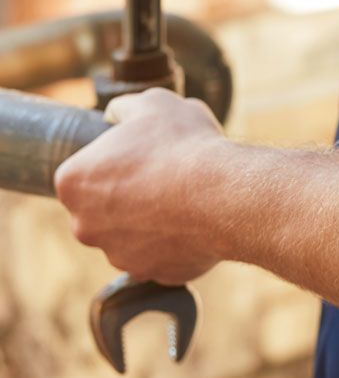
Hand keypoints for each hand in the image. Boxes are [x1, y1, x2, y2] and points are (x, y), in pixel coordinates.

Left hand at [55, 88, 229, 283]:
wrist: (225, 194)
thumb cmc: (185, 146)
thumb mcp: (154, 103)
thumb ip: (125, 108)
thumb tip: (117, 114)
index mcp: (73, 182)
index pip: (83, 170)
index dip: (114, 158)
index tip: (141, 154)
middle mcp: (84, 225)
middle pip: (102, 205)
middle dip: (128, 192)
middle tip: (164, 173)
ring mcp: (117, 255)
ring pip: (130, 233)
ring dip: (150, 218)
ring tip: (186, 195)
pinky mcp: (150, 274)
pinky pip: (159, 254)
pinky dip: (174, 240)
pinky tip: (196, 219)